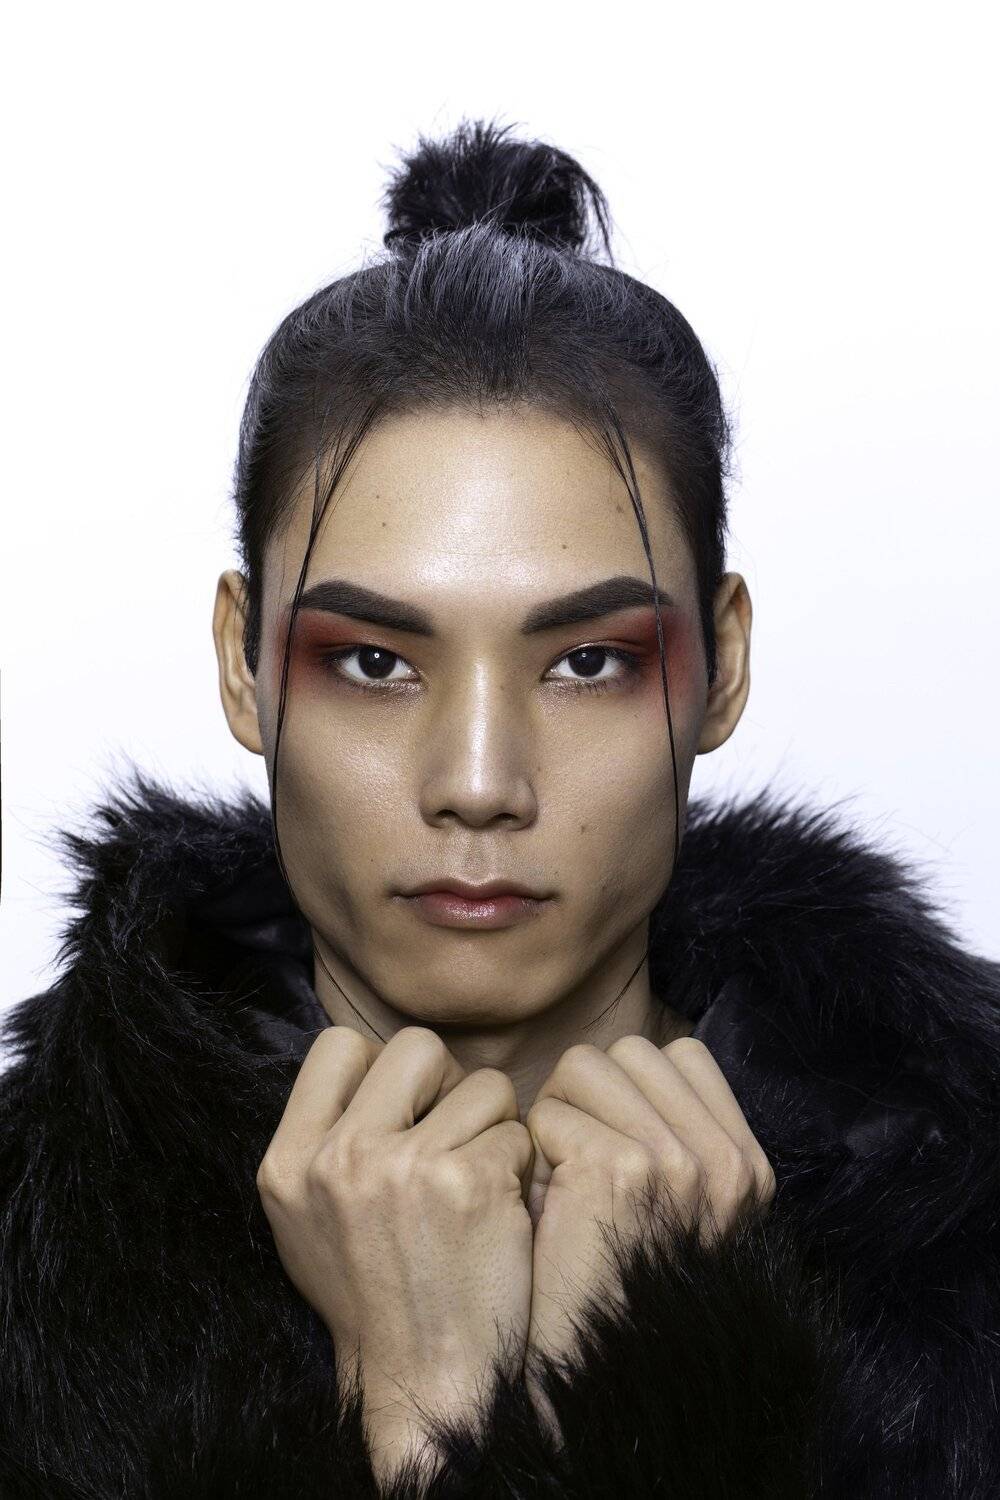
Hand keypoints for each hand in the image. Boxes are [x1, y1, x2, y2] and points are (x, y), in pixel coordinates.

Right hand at [256, 1025, 535, 1483]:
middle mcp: (338, 1159)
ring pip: (482, 1084)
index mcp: (288, 1162)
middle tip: (454, 1136)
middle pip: (416, 1047)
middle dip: (448, 1083)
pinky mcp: (468, 1184)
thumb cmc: (374, 1295)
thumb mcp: (308, 1217)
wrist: (423, 1381)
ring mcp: (403, 1169)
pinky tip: (501, 1212)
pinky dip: (520, 1167)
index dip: (382, 1068)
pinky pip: (516, 1132)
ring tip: (477, 1182)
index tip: (402, 1112)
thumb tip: (371, 1064)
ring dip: (492, 1127)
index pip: (339, 1044)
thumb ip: (326, 1137)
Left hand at [523, 1035, 776, 1377]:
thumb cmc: (610, 1291)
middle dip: (587, 1093)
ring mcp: (680, 1163)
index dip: (627, 1085)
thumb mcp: (669, 1208)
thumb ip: (664, 1135)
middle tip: (572, 1160)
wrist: (594, 1382)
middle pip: (631, 1051)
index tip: (606, 1139)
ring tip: (559, 1176)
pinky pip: (551, 1115)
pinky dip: (533, 1153)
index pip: (681, 1054)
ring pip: (587, 1066)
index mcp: (746, 1167)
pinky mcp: (624, 1170)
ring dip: (557, 1114)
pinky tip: (545, 1204)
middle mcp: (725, 1161)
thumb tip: (615, 1062)